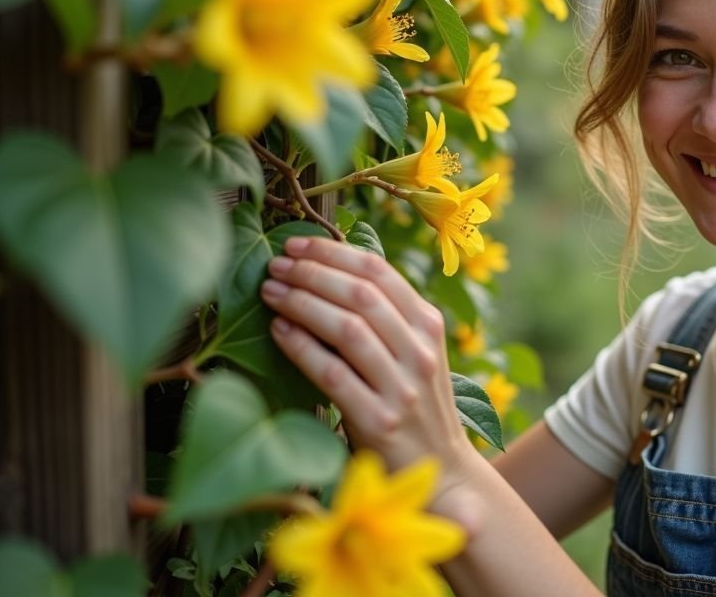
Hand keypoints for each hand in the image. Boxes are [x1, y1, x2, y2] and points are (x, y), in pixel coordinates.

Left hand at [260, 236, 468, 473]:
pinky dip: (301, 347)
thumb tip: (332, 269)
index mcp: (429, 326)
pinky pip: (332, 373)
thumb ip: (387, 318)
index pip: (380, 272)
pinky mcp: (380, 421)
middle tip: (275, 264)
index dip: (334, 252)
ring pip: (347, 328)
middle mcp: (420, 352)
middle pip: (361, 294)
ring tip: (270, 291)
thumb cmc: (417, 407)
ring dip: (303, 302)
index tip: (297, 243)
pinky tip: (278, 331)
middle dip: (313, 272)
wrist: (445, 473)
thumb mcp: (416, 354)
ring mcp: (402, 387)